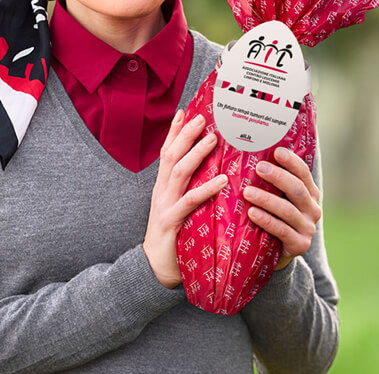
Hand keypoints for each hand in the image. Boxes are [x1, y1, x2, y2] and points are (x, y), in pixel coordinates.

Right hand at [143, 111, 227, 287]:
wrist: (155, 268)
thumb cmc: (174, 236)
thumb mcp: (179, 207)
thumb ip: (189, 188)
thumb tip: (212, 170)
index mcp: (163, 186)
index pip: (167, 152)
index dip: (174, 131)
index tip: (185, 111)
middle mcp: (162, 191)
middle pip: (171, 155)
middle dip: (185, 134)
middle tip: (203, 117)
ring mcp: (165, 205)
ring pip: (179, 171)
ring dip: (196, 153)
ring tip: (214, 139)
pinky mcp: (172, 221)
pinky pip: (190, 201)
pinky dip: (207, 188)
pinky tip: (223, 180)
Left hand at [244, 147, 321, 270]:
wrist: (276, 254)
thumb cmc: (273, 219)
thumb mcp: (278, 199)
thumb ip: (273, 183)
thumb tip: (254, 155)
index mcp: (310, 194)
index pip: (304, 173)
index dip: (291, 162)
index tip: (277, 151)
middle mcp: (313, 209)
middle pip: (297, 189)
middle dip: (278, 177)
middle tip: (259, 168)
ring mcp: (308, 228)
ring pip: (288, 210)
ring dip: (267, 199)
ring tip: (247, 192)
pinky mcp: (300, 244)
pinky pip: (282, 230)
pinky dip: (267, 220)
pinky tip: (252, 213)